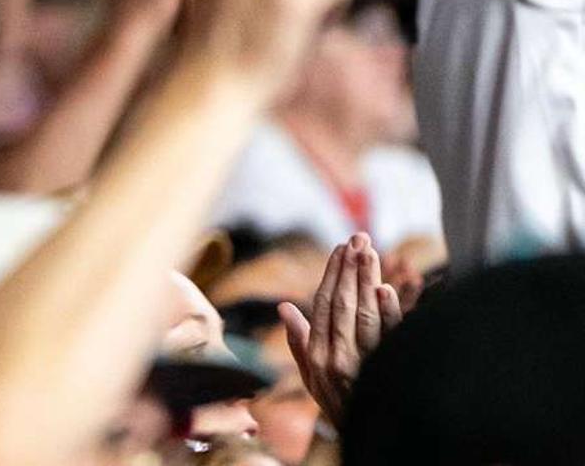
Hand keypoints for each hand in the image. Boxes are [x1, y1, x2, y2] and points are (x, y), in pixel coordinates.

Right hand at [278, 234, 402, 428]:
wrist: (370, 436)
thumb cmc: (340, 403)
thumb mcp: (312, 377)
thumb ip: (299, 342)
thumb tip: (284, 307)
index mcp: (317, 355)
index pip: (324, 305)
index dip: (332, 275)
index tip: (340, 249)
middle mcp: (337, 358)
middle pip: (344, 304)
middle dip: (351, 268)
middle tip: (358, 238)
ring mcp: (364, 364)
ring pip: (365, 314)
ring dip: (368, 279)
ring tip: (371, 251)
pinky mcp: (387, 369)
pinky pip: (389, 336)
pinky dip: (388, 312)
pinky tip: (386, 289)